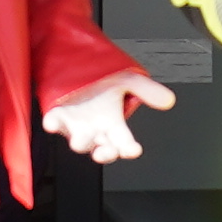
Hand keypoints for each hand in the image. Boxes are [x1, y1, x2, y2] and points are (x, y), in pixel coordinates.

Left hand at [44, 75, 173, 166]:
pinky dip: (53, 124)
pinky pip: (55, 123)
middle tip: (104, 153)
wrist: (76, 68)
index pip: (125, 143)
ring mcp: (76, 126)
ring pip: (79, 142)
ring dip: (80, 142)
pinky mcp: (58, 117)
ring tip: (80, 140)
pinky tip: (52, 122)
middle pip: (102, 149)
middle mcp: (95, 130)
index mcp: (114, 125)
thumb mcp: (128, 79)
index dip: (129, 149)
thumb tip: (169, 100)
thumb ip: (147, 90)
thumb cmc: (102, 80)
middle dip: (104, 153)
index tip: (134, 150)